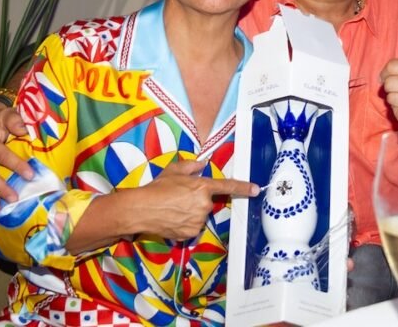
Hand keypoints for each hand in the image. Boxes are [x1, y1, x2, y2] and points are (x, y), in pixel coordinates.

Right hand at [135, 159, 258, 239]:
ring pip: (200, 216)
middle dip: (197, 200)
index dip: (243, 187)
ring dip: (191, 212)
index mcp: (202, 187)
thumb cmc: (157, 187)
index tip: (256, 189)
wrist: (141, 209)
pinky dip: (185, 224)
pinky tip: (172, 218)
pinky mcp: (191, 233)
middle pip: (208, 203)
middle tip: (179, 197)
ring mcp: (198, 221)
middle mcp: (204, 205)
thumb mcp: (174, 170)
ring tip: (173, 208)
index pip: (227, 186)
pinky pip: (193, 227)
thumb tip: (203, 164)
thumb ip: (192, 166)